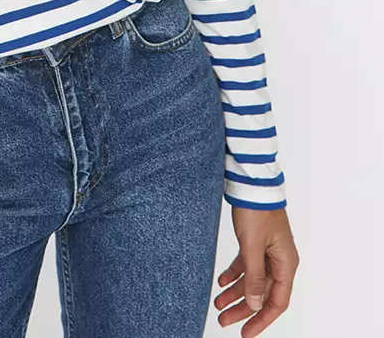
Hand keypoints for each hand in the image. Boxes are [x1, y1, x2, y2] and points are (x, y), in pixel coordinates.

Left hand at [214, 206, 298, 334]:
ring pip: (252, 279)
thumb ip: (254, 277)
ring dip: (236, 292)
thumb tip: (256, 304)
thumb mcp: (253, 247)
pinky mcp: (255, 241)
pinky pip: (246, 265)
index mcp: (286, 263)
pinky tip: (221, 282)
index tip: (246, 332)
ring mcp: (267, 250)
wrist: (250, 182)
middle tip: (224, 319)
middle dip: (243, 308)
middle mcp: (279, 259)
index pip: (277, 302)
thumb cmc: (257, 210)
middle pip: (263, 293)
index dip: (261, 319)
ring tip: (218, 303)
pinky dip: (234, 274)